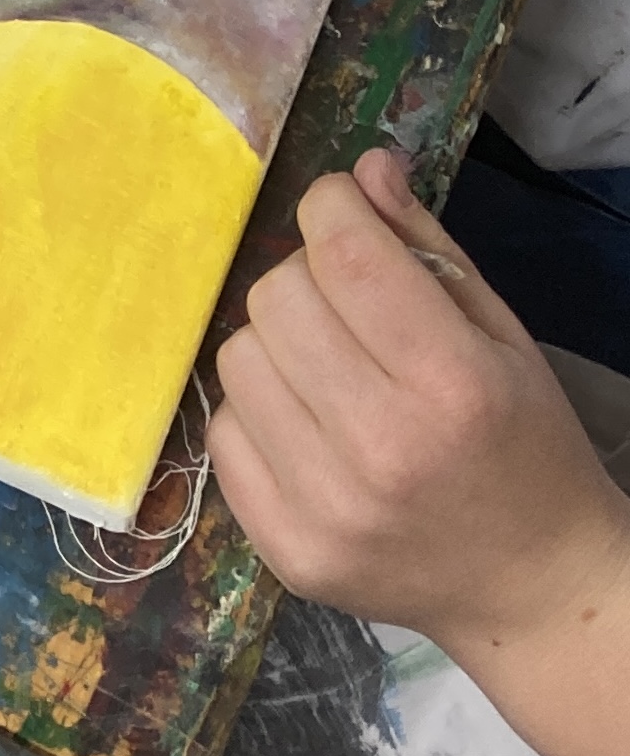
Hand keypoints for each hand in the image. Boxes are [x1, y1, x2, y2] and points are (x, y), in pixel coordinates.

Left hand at [213, 149, 629, 755]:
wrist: (532, 586)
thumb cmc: (524, 446)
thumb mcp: (500, 337)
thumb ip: (426, 248)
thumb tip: (361, 168)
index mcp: (451, 384)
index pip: (347, 257)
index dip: (329, 210)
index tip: (337, 212)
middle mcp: (380, 444)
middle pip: (275, 299)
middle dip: (304, 280)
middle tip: (344, 307)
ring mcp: (323, 503)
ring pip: (235, 358)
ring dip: (274, 346)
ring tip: (327, 371)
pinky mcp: (281, 544)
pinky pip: (222, 431)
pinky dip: (257, 413)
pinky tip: (308, 427)